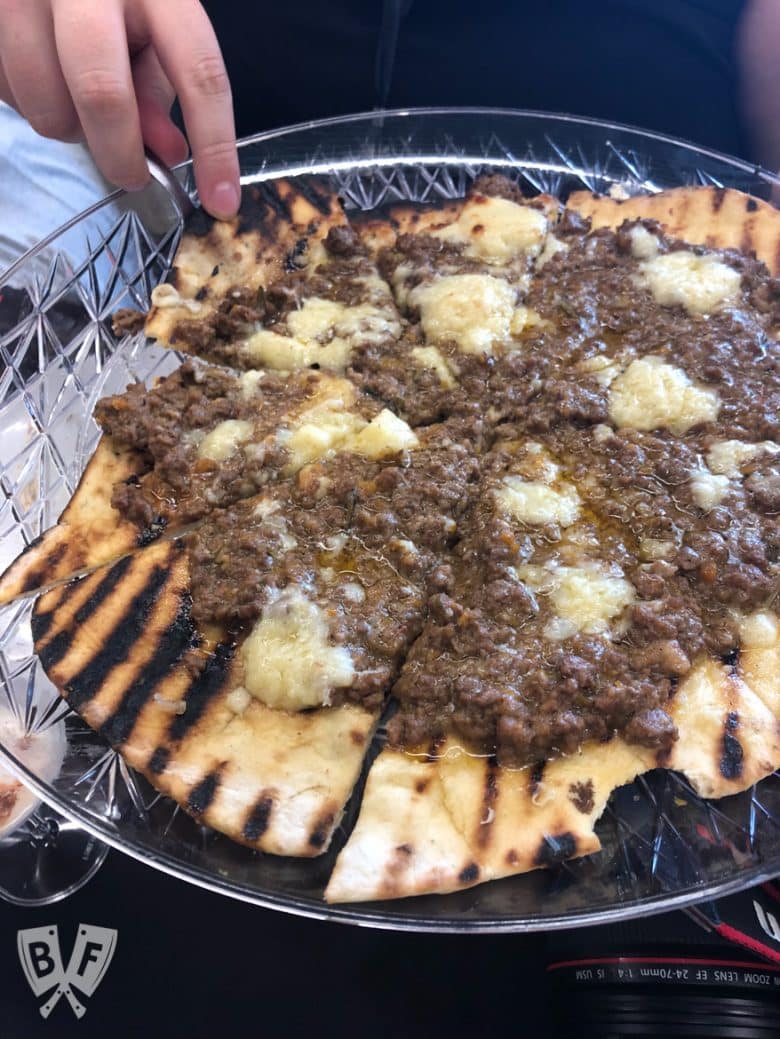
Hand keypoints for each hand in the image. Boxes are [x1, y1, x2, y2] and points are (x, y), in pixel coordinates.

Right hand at [0, 0, 239, 217]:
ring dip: (68, 129)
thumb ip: (159, 90)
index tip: (221, 201)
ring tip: (76, 103)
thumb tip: (167, 153)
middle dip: (119, 153)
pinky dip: (30, 104)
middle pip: (102, 93)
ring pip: (47, 105)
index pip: (199, 71)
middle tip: (130, 175)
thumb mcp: (150, 30)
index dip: (214, 145)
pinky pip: (8, 94)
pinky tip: (42, 76)